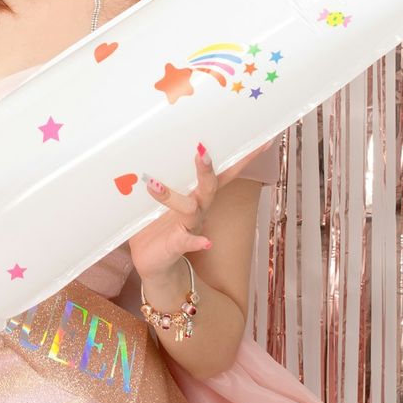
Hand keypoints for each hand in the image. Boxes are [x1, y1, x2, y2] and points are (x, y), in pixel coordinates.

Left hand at [126, 141, 263, 288]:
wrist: (154, 263)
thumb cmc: (155, 224)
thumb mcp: (152, 197)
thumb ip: (155, 174)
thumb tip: (142, 145)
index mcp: (195, 194)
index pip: (221, 173)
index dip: (241, 159)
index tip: (260, 140)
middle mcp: (197, 208)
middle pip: (209, 186)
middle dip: (206, 170)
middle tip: (201, 150)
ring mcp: (189, 227)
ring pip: (191, 209)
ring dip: (174, 197)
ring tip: (154, 185)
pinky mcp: (177, 245)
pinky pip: (186, 242)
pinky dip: (195, 241)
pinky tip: (204, 242)